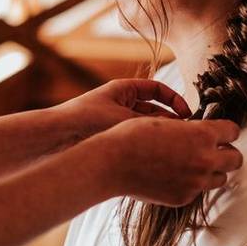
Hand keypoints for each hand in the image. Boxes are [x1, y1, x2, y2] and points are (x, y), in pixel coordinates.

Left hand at [55, 79, 192, 140]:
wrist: (58, 137)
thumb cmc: (87, 119)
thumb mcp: (124, 117)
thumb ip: (152, 122)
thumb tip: (179, 127)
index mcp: (124, 89)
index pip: (158, 90)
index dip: (175, 100)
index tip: (188, 114)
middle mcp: (121, 104)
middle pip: (154, 110)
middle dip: (171, 121)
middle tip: (187, 135)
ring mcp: (117, 121)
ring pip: (147, 127)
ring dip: (161, 135)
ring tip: (175, 147)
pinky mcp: (112, 139)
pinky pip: (136, 140)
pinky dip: (148, 146)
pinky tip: (158, 156)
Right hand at [101, 116, 242, 206]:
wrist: (113, 163)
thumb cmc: (134, 136)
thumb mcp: (166, 121)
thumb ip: (190, 129)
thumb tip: (201, 132)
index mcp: (202, 135)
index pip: (233, 132)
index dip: (227, 130)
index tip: (222, 132)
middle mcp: (204, 159)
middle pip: (236, 159)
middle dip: (228, 152)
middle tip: (216, 149)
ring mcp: (195, 182)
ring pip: (221, 178)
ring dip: (213, 170)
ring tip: (197, 163)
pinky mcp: (184, 197)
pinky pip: (198, 190)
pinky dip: (193, 183)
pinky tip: (177, 174)